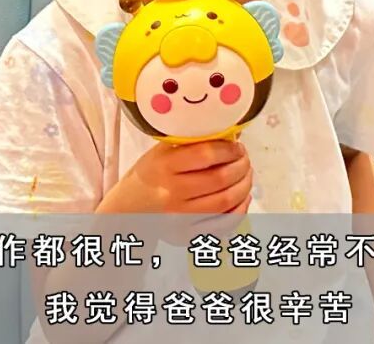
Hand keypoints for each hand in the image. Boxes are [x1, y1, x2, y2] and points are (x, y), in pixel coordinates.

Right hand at [96, 138, 252, 242]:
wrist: (127, 210)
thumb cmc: (150, 175)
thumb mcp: (162, 152)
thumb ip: (192, 143)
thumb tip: (231, 136)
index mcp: (163, 166)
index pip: (206, 155)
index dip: (229, 149)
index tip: (237, 146)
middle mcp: (171, 193)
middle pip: (220, 179)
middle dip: (241, 166)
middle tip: (245, 159)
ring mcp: (179, 218)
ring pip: (226, 202)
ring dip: (244, 186)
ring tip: (246, 175)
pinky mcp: (186, 236)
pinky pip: (223, 225)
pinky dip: (240, 210)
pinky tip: (243, 197)